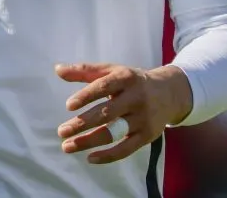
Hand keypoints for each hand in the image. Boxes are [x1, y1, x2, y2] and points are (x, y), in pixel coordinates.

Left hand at [55, 63, 192, 163]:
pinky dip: (108, 156)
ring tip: (67, 146)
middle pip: (106, 113)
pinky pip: (127, 149)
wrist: (169, 93)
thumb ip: (85, 71)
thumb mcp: (111, 71)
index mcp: (125, 79)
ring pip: (114, 133)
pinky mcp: (147, 136)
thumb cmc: (131, 81)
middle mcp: (136, 98)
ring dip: (89, 141)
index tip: (68, 106)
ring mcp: (143, 118)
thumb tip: (57, 69)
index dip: (86, 96)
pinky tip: (90, 158)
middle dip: (82, 124)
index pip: (104, 87)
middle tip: (61, 132)